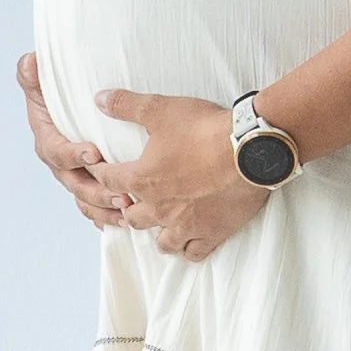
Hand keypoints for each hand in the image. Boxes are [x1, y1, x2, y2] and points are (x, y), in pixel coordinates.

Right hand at [18, 55, 126, 229]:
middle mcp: (61, 165)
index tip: (94, 153)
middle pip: (75, 184)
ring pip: (87, 200)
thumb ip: (36, 76)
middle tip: (121, 194)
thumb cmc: (63, 98)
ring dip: (106, 209)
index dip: (73, 154)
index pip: (57, 152)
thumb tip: (30, 61)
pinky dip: (108, 216)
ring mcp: (76, 178)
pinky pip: (96, 208)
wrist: (80, 110)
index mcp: (49, 141)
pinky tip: (126, 223)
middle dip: (97, 191)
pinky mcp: (92, 186)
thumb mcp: (48, 86)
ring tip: (129, 212)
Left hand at [91, 91, 269, 262]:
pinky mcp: (213, 231)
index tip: (100, 170)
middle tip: (133, 200)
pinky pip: (194, 251)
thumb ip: (128, 105)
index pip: (108, 181)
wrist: (251, 148)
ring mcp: (186, 224)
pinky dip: (189, 248)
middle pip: (131, 217)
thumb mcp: (162, 109)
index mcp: (142, 180)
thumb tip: (99, 98)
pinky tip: (190, 240)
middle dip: (128, 208)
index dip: (101, 174)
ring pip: (162, 241)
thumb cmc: (206, 130)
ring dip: (157, 232)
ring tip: (161, 223)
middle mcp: (159, 208)